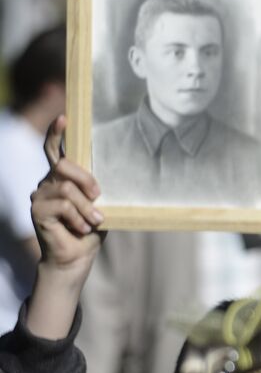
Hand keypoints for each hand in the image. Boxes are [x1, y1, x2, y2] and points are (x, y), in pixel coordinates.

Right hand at [31, 116, 102, 275]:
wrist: (77, 255)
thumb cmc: (91, 227)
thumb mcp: (99, 203)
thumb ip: (96, 187)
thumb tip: (111, 176)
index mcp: (63, 177)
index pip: (55, 150)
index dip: (57, 133)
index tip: (64, 118)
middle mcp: (48, 182)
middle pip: (64, 165)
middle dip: (86, 180)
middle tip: (98, 197)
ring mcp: (39, 195)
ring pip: (67, 189)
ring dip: (86, 207)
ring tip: (94, 221)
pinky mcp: (36, 210)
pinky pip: (63, 205)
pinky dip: (78, 218)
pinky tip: (81, 228)